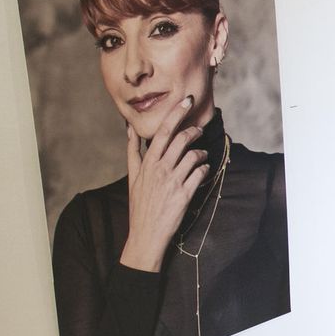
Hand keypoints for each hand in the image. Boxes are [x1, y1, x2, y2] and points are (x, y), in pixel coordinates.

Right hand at [119, 96, 209, 272]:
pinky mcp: (185, 194)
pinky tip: (203, 170)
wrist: (146, 235)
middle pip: (180, 139)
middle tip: (198, 129)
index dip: (175, 114)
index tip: (186, 101)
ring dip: (201, 152)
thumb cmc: (140, 204)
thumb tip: (129, 128)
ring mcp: (173, 181)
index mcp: (147, 162)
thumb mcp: (132, 176)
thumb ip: (133, 151)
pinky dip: (205, 168)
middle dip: (193, 130)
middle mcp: (159, 168)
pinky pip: (200, 173)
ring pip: (193, 154)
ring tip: (200, 155)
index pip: (161, 131)